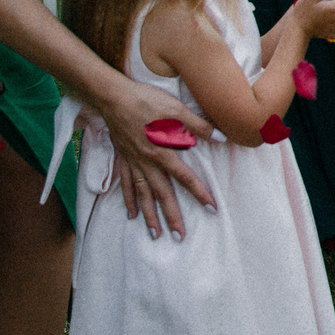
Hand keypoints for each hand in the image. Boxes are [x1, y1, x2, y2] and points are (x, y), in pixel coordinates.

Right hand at [100, 78, 216, 237]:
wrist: (113, 97)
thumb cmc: (146, 101)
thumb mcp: (176, 109)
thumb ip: (198, 125)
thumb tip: (221, 137)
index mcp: (162, 151)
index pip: (185, 177)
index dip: (199, 192)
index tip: (211, 208)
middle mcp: (147, 162)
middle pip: (162, 194)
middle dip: (171, 216)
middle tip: (179, 237)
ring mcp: (133, 163)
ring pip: (143, 195)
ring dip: (149, 215)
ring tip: (155, 234)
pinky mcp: (123, 159)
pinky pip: (126, 185)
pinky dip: (129, 200)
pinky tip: (131, 214)